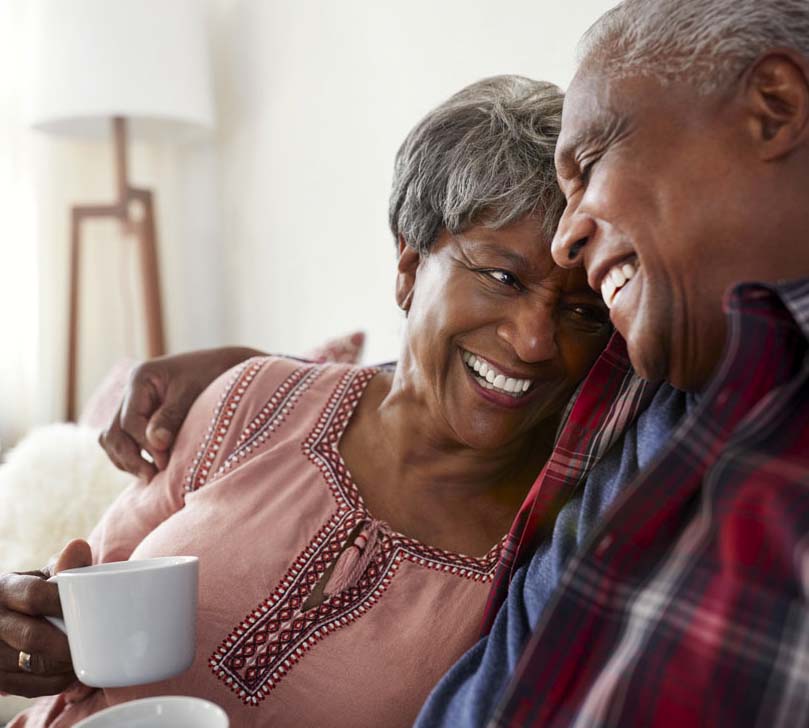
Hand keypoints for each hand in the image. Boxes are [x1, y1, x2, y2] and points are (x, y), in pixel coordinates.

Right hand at [0, 540, 91, 696]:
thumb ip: (64, 566)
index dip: (63, 604)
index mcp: (4, 588)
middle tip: (92, 644)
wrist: (2, 617)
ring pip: (29, 666)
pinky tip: (68, 673)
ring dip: (63, 667)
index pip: (34, 595)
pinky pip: (25, 687)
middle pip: (32, 637)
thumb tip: (79, 547)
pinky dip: (51, 683)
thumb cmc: (33, 594)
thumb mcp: (42, 576)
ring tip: (85, 658)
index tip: (88, 611)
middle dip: (67, 644)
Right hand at [99, 347, 262, 479]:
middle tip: (152, 477)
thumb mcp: (193, 392)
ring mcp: (132, 405)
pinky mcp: (139, 417)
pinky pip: (123, 441)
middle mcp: (130, 391)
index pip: (130, 421)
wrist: (225, 366)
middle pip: (113, 432)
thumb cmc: (212, 374)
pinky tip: (150, 469)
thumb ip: (172, 416)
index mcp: (140, 378)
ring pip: (112, 439)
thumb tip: (155, 443)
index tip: (165, 462)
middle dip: (129, 458)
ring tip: (150, 476)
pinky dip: (131, 456)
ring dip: (127, 460)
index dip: (144, 445)